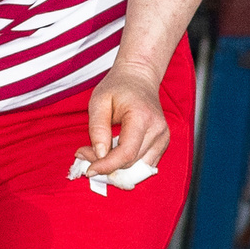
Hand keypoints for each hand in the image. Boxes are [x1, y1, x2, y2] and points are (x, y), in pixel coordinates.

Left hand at [80, 61, 170, 178]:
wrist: (139, 78)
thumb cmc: (117, 87)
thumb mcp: (98, 101)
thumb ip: (98, 129)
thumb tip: (100, 155)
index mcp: (142, 117)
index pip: (126, 153)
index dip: (106, 166)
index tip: (89, 170)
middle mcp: (158, 130)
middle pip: (130, 163)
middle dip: (106, 164)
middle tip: (86, 153)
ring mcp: (163, 138)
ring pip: (137, 169)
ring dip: (117, 168)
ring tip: (100, 153)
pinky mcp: (163, 144)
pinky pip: (144, 166)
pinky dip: (127, 166)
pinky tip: (114, 154)